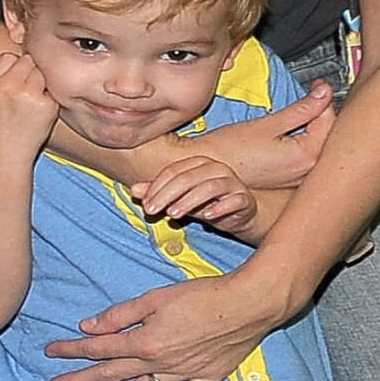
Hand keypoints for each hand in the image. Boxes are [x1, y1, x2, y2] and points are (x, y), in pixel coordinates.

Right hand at [0, 50, 59, 162]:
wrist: (1, 160)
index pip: (8, 57)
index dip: (12, 68)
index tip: (12, 81)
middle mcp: (9, 86)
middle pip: (28, 62)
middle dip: (28, 74)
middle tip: (24, 94)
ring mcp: (30, 95)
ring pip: (42, 75)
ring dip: (40, 86)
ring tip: (30, 105)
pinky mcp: (47, 106)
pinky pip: (53, 93)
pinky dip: (49, 102)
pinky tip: (38, 115)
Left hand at [43, 265, 295, 380]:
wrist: (249, 304)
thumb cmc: (204, 295)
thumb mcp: (156, 297)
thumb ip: (121, 315)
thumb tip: (89, 327)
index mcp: (145, 341)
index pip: (99, 348)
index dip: (73, 349)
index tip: (52, 353)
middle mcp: (159, 363)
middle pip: (111, 373)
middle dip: (80, 379)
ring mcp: (182, 374)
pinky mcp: (205, 379)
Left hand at [134, 155, 255, 235]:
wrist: (239, 214)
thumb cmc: (206, 203)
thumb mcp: (179, 199)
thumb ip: (159, 193)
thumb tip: (134, 189)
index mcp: (199, 163)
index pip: (173, 171)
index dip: (156, 187)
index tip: (144, 204)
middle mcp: (216, 168)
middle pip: (188, 177)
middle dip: (167, 194)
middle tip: (152, 210)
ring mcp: (232, 182)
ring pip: (210, 187)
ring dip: (189, 201)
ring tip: (173, 214)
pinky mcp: (244, 198)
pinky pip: (234, 199)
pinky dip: (220, 207)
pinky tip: (207, 216)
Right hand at [203, 79, 336, 189]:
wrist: (209, 168)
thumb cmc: (229, 150)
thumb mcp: (268, 123)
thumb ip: (302, 108)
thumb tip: (323, 92)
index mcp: (306, 156)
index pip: (329, 119)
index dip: (323, 97)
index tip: (316, 85)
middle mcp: (307, 171)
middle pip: (329, 133)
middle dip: (323, 111)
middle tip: (311, 95)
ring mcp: (299, 177)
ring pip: (320, 144)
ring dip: (315, 125)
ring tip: (302, 111)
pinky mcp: (290, 178)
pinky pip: (308, 155)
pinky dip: (306, 139)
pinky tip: (293, 132)